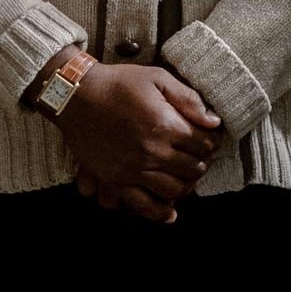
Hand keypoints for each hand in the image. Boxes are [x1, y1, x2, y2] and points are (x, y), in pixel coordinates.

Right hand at [51, 63, 223, 222]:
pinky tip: (170, 213)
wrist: (77, 96)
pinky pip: (141, 205)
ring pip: (173, 189)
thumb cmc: (119, 84)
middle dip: (201, 163)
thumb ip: (188, 100)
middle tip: (199, 157)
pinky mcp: (114, 180)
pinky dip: (159, 212)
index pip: (203, 144)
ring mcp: (132, 169)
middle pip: (192, 168)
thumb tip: (213, 122)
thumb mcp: (158, 79)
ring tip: (186, 176)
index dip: (211, 141)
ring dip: (186, 185)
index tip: (210, 139)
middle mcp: (151, 152)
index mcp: (164, 125)